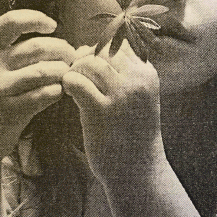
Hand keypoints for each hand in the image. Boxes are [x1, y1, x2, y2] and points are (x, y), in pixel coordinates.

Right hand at [0, 9, 76, 160]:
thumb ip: (7, 54)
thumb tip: (50, 38)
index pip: (11, 22)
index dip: (35, 19)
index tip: (52, 25)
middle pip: (37, 46)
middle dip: (61, 49)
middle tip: (70, 56)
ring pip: (44, 70)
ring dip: (62, 71)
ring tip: (65, 74)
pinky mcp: (10, 112)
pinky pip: (45, 94)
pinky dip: (57, 91)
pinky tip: (57, 92)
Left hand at [62, 40, 164, 184]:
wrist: (138, 171)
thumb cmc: (133, 134)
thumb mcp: (139, 98)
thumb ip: (123, 74)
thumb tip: (87, 49)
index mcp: (148, 75)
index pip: (120, 44)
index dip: (100, 50)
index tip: (92, 68)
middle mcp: (137, 81)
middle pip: (103, 49)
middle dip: (85, 59)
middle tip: (78, 76)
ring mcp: (120, 95)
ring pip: (88, 62)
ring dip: (75, 71)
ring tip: (75, 87)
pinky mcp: (101, 111)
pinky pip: (75, 81)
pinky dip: (68, 84)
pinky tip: (70, 96)